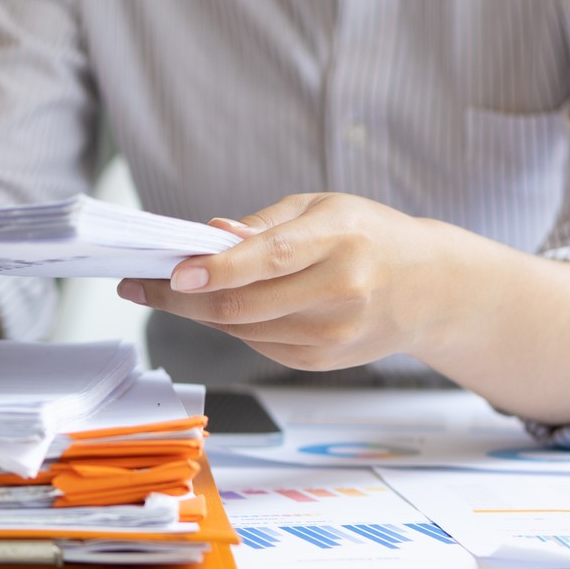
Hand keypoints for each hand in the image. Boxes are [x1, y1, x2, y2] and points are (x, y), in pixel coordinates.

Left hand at [117, 193, 462, 371]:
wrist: (430, 288)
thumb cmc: (367, 236)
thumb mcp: (321, 208)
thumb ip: (262, 226)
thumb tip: (208, 238)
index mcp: (342, 240)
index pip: (271, 258)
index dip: (217, 269)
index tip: (173, 271)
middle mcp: (342, 291)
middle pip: (244, 304)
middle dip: (180, 297)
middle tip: (138, 284)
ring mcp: (333, 333)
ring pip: (241, 329)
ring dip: (196, 311)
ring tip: (165, 289)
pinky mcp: (321, 360)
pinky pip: (254, 343)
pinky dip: (227, 324)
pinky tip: (215, 305)